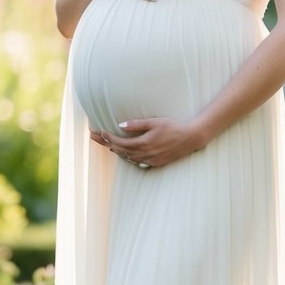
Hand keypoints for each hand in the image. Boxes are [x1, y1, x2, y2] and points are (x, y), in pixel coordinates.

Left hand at [90, 117, 205, 168]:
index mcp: (143, 143)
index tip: (98, 131)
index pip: (119, 142)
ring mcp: (150, 160)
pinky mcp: (155, 163)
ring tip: (105, 143)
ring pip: (127, 157)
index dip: (107, 137)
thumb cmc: (173, 127)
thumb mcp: (155, 122)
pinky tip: (124, 152)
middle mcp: (144, 154)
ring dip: (116, 150)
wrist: (191, 138)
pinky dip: (127, 156)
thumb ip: (137, 124)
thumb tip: (121, 125)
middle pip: (120, 150)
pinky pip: (136, 161)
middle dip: (105, 143)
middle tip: (93, 136)